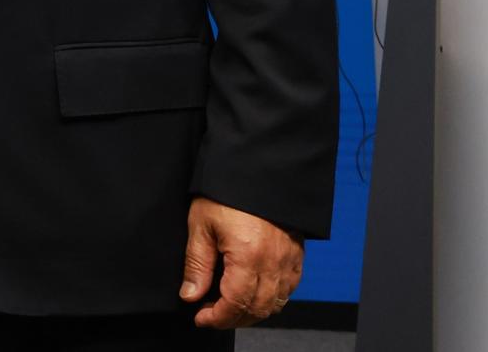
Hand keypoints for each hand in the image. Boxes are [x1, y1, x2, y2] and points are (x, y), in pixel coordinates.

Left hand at [180, 196, 303, 327]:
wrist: (256, 168)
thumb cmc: (225, 193)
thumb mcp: (201, 225)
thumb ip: (196, 265)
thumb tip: (190, 295)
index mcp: (249, 256)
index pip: (236, 303)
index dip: (217, 317)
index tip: (201, 318)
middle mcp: (274, 262)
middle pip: (258, 309)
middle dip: (233, 318)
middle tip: (211, 314)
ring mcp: (289, 259)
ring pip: (276, 302)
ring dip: (253, 311)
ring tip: (230, 306)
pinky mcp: (297, 253)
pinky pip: (289, 288)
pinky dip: (272, 298)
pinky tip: (253, 292)